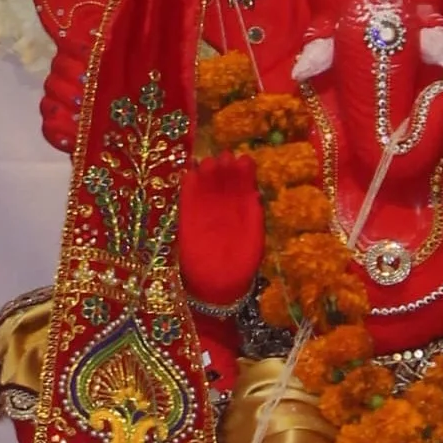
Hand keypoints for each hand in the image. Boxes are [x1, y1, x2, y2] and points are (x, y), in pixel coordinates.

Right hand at [177, 154, 263, 310]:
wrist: (219, 284)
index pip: (244, 182)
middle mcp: (226, 203)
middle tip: (225, 158)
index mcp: (244, 206)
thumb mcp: (255, 239)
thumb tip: (255, 194)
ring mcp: (206, 208)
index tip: (244, 160)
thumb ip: (254, 217)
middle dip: (224, 166)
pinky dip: (188, 186)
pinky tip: (190, 175)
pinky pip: (187, 197)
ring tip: (209, 164)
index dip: (243, 170)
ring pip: (205, 183)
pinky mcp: (188, 216)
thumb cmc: (242, 263)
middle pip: (224, 178)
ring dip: (206, 172)